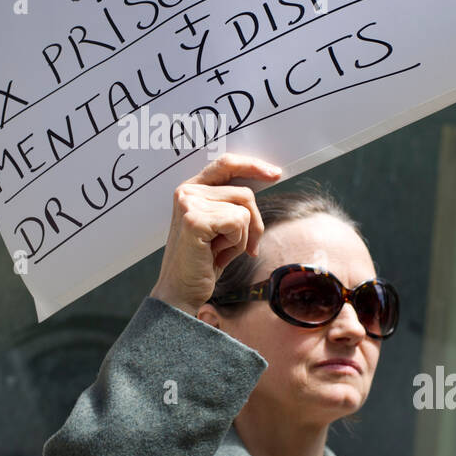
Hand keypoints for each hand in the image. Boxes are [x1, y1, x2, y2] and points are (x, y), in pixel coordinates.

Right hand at [149, 154, 282, 317]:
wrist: (181, 292)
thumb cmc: (202, 262)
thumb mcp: (220, 226)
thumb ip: (233, 203)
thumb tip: (264, 180)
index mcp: (192, 189)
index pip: (226, 164)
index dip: (253, 166)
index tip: (275, 175)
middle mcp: (187, 192)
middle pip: (244, 193)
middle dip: (254, 223)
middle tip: (245, 247)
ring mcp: (189, 204)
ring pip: (243, 210)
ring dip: (241, 237)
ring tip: (220, 250)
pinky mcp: (194, 220)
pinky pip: (237, 223)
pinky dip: (236, 244)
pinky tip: (217, 254)